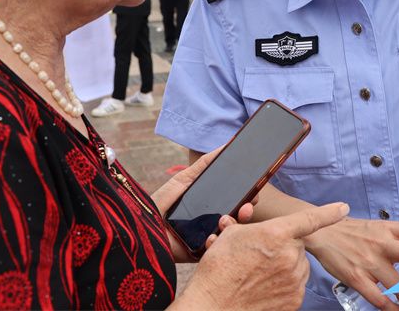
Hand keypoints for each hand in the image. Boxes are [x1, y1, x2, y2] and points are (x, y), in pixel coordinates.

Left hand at [151, 147, 254, 261]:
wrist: (142, 225)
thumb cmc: (161, 201)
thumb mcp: (185, 178)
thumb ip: (205, 164)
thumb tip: (227, 144)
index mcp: (211, 207)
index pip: (236, 202)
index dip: (248, 197)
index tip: (256, 189)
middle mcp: (213, 223)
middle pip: (238, 218)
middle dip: (247, 210)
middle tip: (250, 203)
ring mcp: (209, 239)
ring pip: (232, 235)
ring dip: (237, 224)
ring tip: (234, 216)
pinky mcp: (201, 254)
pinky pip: (216, 250)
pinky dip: (219, 242)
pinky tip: (214, 235)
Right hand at [174, 202, 349, 310]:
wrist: (213, 304)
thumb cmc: (219, 269)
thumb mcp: (232, 234)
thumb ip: (252, 224)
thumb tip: (251, 217)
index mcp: (276, 234)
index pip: (309, 219)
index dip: (329, 212)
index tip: (342, 208)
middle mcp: (289, 256)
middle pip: (297, 244)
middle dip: (282, 245)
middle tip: (260, 253)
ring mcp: (294, 280)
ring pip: (298, 264)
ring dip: (285, 264)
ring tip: (260, 271)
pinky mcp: (294, 300)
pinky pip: (296, 284)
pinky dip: (285, 283)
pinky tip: (265, 286)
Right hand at [304, 217, 398, 309]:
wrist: (321, 233)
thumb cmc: (353, 231)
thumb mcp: (377, 227)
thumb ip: (398, 237)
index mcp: (388, 229)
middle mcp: (381, 244)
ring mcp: (369, 261)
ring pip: (398, 283)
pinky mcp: (357, 277)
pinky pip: (378, 298)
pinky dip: (390, 308)